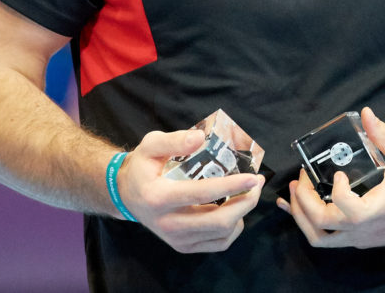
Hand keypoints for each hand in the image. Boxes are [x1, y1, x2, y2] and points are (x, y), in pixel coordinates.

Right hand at [118, 129, 264, 252]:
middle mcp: (168, 224)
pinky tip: (234, 211)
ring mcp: (176, 240)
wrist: (128, 195)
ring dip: (242, 213)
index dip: (232, 186)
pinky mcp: (184, 247)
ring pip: (222, 234)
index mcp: (159, 197)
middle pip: (218, 221)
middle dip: (245, 203)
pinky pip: (219, 244)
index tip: (253, 177)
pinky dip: (234, 228)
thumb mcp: (151, 146)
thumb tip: (200, 138)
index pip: (202, 193)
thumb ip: (174, 140)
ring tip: (248, 193)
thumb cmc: (143, 167)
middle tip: (257, 184)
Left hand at [276, 107, 384, 248]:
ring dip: (301, 217)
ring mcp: (361, 239)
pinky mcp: (360, 240)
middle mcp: (365, 230)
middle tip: (301, 178)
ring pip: (319, 240)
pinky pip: (328, 239)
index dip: (336, 191)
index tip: (339, 173)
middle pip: (321, 226)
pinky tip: (300, 209)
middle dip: (303, 201)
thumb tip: (366, 113)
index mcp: (377, 210)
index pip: (346, 209)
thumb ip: (384, 135)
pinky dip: (310, 225)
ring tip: (293, 195)